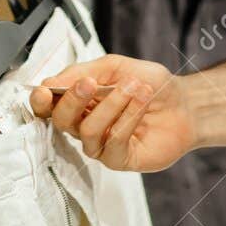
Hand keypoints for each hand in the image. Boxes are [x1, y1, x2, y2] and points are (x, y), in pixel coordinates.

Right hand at [29, 55, 193, 171]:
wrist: (184, 103)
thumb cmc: (149, 84)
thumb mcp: (115, 66)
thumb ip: (82, 72)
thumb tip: (51, 82)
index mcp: (78, 102)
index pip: (48, 106)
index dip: (41, 100)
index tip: (46, 90)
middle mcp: (84, 125)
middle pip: (62, 120)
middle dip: (73, 100)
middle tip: (91, 83)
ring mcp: (101, 145)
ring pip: (88, 130)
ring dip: (111, 104)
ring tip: (134, 87)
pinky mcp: (119, 159)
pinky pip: (113, 142)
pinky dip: (128, 117)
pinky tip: (141, 101)